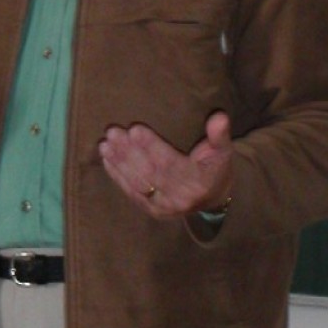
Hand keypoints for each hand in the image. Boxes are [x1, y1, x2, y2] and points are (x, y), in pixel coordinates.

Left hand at [97, 112, 234, 218]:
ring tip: (105, 143)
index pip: (170, 163)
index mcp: (198, 182)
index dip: (152, 146)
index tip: (135, 128)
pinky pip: (131, 193)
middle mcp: (180, 198)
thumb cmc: (215, 168)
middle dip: (129, 152)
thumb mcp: (223, 151)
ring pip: (137, 183)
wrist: (213, 199)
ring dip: (119, 162)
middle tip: (113, 132)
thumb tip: (220, 117)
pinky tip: (107, 159)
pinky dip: (117, 176)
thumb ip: (220, 135)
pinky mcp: (151, 211)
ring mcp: (163, 208)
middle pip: (149, 173)